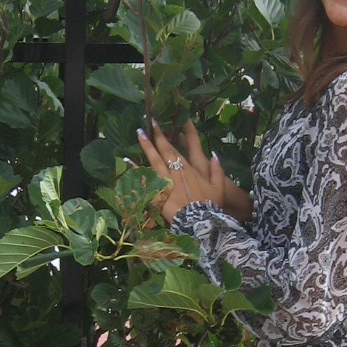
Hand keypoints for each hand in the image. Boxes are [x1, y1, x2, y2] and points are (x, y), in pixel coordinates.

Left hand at [136, 120, 251, 225]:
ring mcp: (165, 183)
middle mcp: (174, 173)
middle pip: (163, 152)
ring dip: (146, 148)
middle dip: (155, 137)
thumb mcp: (219, 188)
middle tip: (146, 123)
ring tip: (139, 134)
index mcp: (188, 170)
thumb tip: (214, 155)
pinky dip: (136, 170)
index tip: (159, 125)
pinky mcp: (157, 195)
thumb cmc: (211, 206)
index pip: (174, 150)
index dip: (165, 137)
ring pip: (153, 162)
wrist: (200, 223)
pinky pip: (145, 180)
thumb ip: (217, 170)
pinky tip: (127, 161)